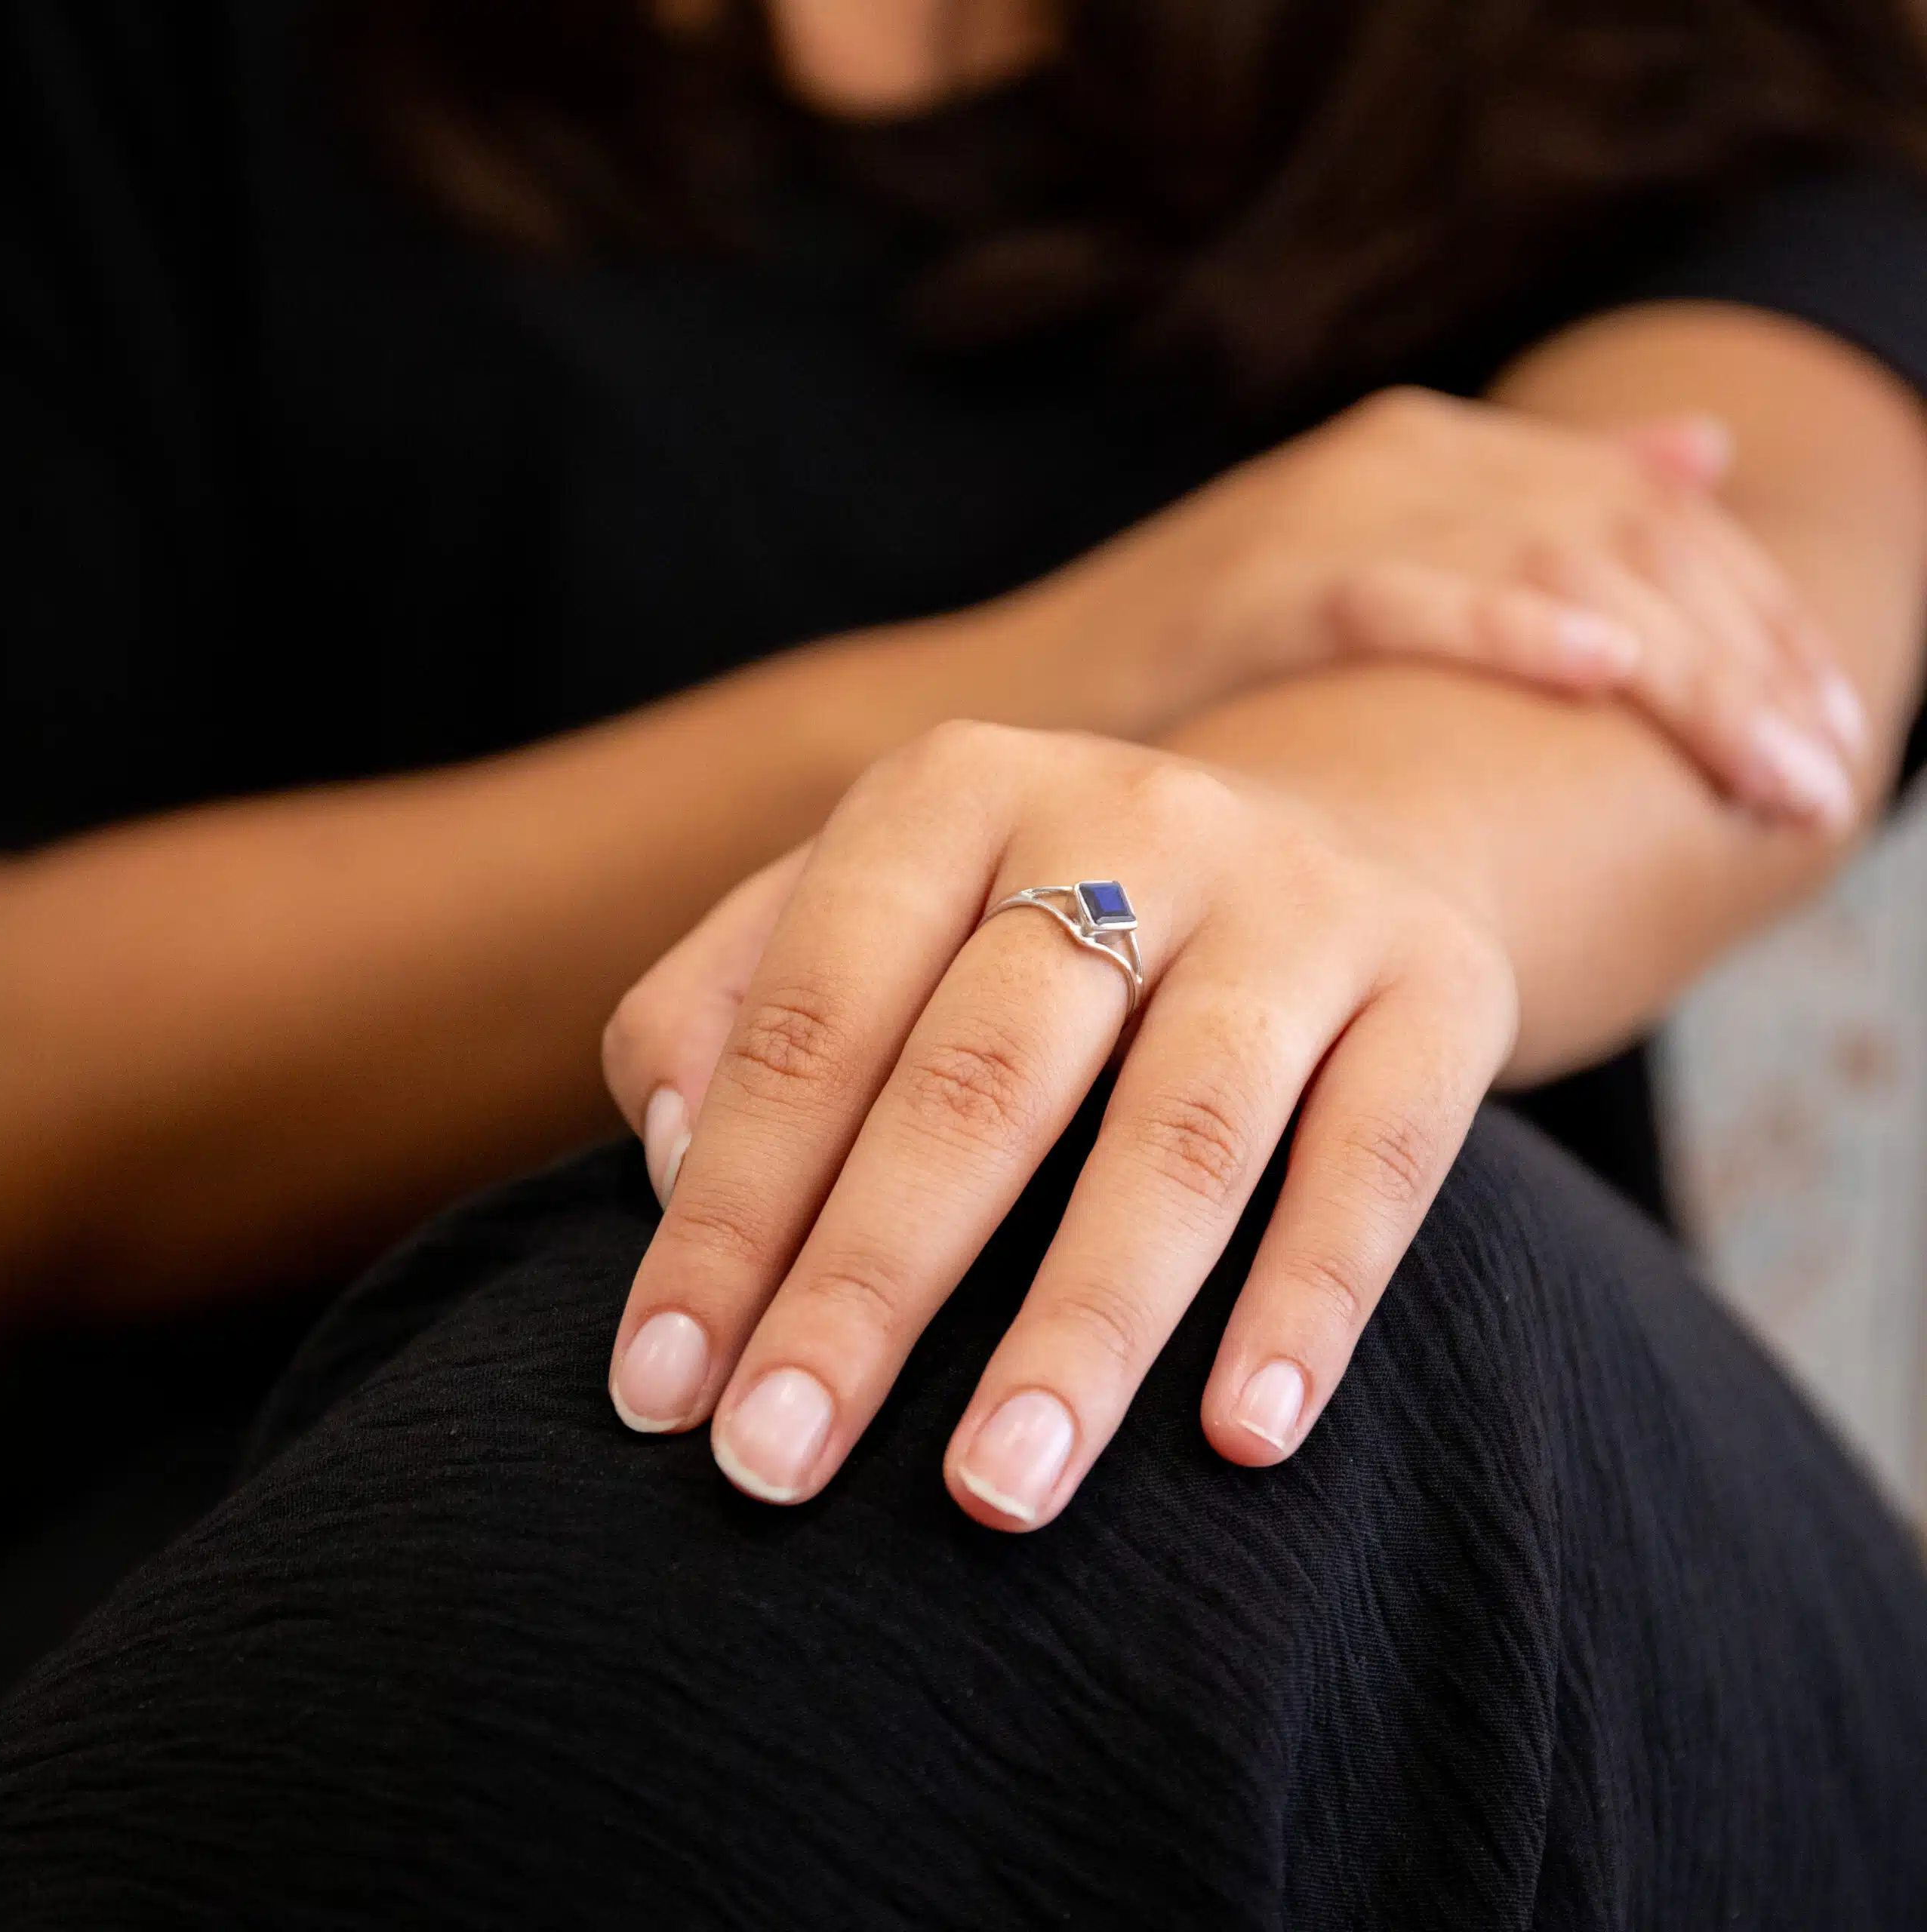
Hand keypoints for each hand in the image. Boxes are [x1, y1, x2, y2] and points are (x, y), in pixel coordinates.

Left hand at [602, 722, 1517, 1529]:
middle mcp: (1128, 821)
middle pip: (981, 1073)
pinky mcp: (1438, 987)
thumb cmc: (1051, 912)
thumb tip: (664, 1157)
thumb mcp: (880, 901)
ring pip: (1182, 1130)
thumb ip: (733, 999)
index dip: (729, 1207)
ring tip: (997, 1489)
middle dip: (868, 1283)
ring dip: (1084, 1323)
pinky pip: (1376, 1158)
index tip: (658, 1390)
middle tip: (774, 1465)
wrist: (1339, 830)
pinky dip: (1311, 1297)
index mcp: (954, 794)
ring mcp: (1295, 901)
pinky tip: (1243, 1436)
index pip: (815, 1017)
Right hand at [994, 388, 1860, 826]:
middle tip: (1822, 777)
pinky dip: (1502, 626)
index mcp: (1433, 457)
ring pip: (1544, 563)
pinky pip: (1399, 592)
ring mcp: (1315, 512)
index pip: (1650, 521)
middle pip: (1625, 540)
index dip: (1760, 626)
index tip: (1831, 743)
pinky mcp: (1244, 584)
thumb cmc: (1193, 689)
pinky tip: (1598, 676)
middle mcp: (1392, 461)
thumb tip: (1700, 456)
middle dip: (1746, 660)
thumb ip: (1527, 528)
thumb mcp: (1374, 590)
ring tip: (1767, 763)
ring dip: (1676, 667)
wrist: (1003, 715)